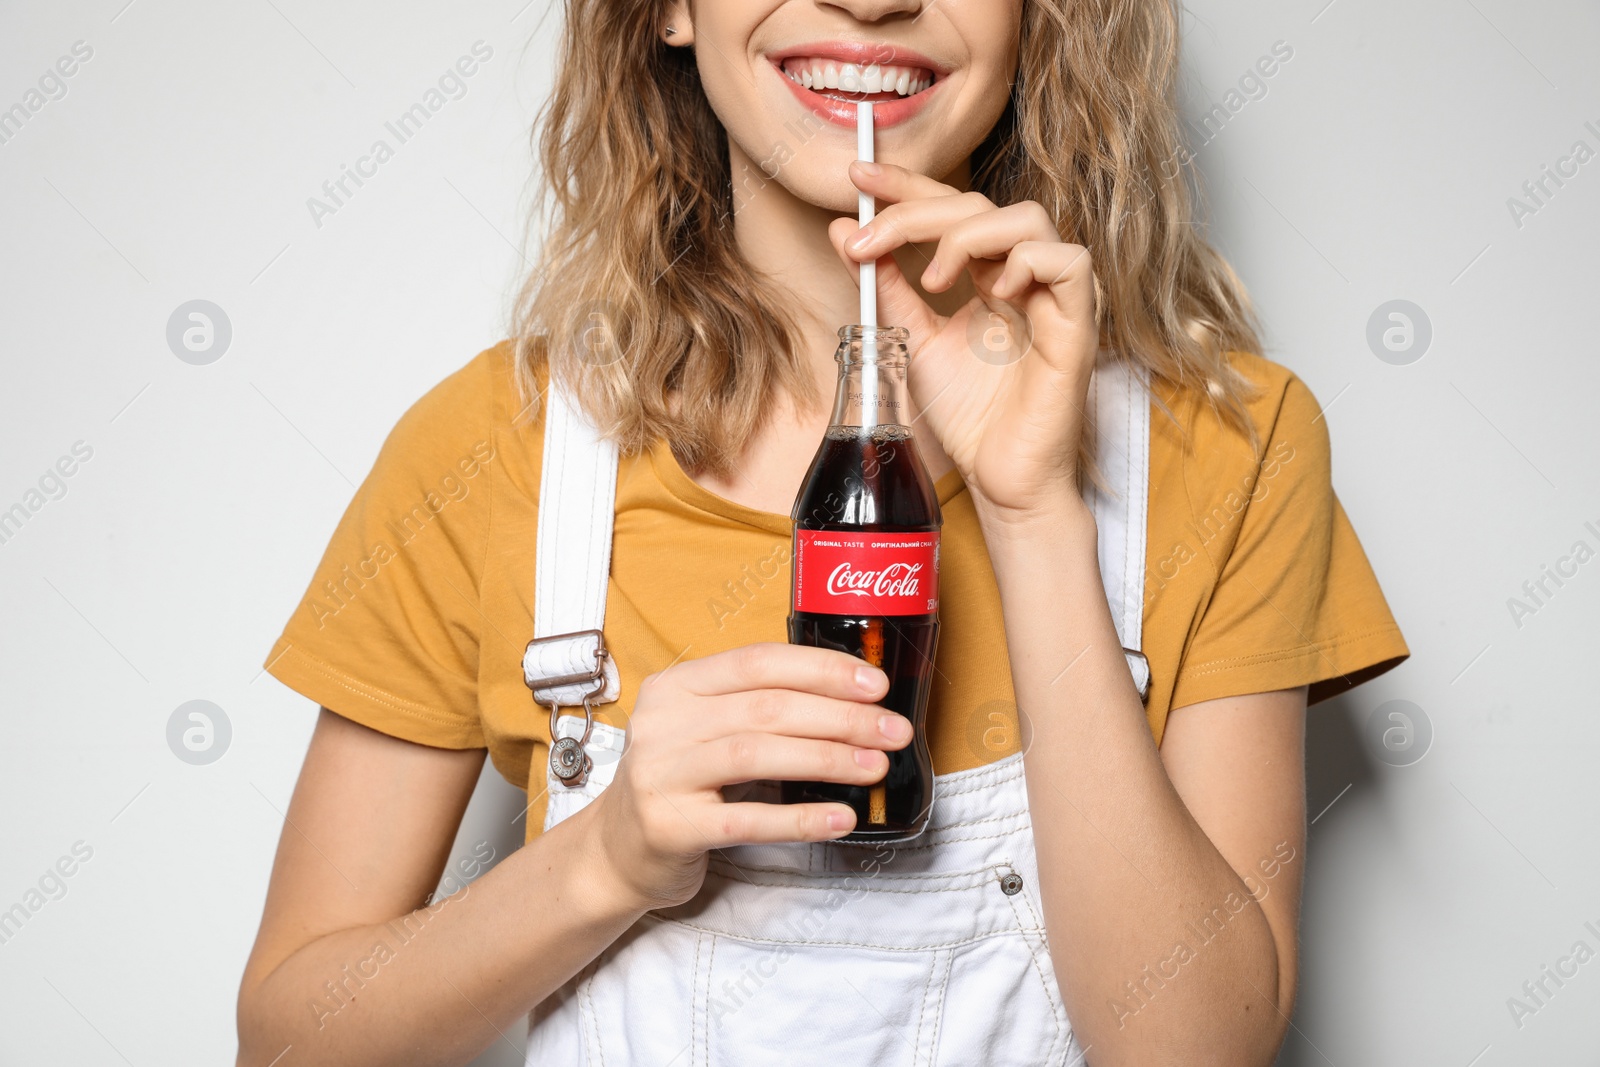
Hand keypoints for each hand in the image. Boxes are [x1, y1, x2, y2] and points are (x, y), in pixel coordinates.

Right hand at [577, 643, 908, 910]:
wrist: (617, 852)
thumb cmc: (680, 783)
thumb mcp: (704, 730)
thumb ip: (757, 708)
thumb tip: (852, 701)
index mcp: (676, 686)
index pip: (758, 662)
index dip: (822, 669)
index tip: (875, 685)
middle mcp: (663, 724)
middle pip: (766, 707)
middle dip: (840, 716)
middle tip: (893, 730)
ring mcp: (662, 775)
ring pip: (756, 753)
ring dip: (826, 758)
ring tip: (874, 767)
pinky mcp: (670, 827)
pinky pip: (746, 820)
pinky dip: (799, 819)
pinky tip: (839, 818)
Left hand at [828, 161, 1099, 522]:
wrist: (1000, 478)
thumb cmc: (970, 416)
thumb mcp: (911, 341)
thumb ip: (885, 287)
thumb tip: (843, 233)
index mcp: (986, 274)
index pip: (949, 208)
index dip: (906, 186)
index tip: (856, 177)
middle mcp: (1022, 276)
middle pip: (979, 205)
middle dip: (916, 210)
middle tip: (868, 239)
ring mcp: (1052, 296)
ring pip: (1027, 219)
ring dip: (969, 235)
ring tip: (935, 280)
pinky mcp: (1078, 324)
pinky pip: (1069, 262)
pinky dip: (1027, 261)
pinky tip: (993, 290)